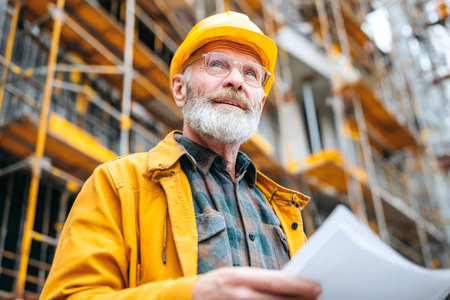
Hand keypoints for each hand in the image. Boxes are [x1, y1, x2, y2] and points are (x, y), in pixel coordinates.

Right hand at [192, 267, 321, 299]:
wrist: (192, 297)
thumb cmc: (219, 283)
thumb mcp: (238, 275)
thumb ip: (260, 280)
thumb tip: (289, 283)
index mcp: (241, 277)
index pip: (276, 281)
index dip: (299, 285)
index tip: (316, 286)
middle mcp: (240, 294)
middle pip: (277, 299)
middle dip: (300, 299)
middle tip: (317, 296)